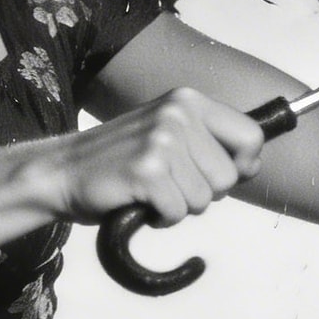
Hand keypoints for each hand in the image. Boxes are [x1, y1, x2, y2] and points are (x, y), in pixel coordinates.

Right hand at [49, 88, 265, 226]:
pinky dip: (160, 218)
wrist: (64, 172)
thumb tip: (253, 164)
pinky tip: (139, 201)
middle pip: (229, 176)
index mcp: (189, 101)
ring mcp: (161, 141)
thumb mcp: (170, 135)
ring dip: (179, 206)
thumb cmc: (122, 161)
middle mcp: (178, 114)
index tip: (217, 175)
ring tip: (151, 190)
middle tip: (169, 183)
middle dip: (204, 193)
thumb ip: (211, 144)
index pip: (251, 135)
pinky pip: (177, 212)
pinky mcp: (146, 171)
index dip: (244, 165)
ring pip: (204, 199)